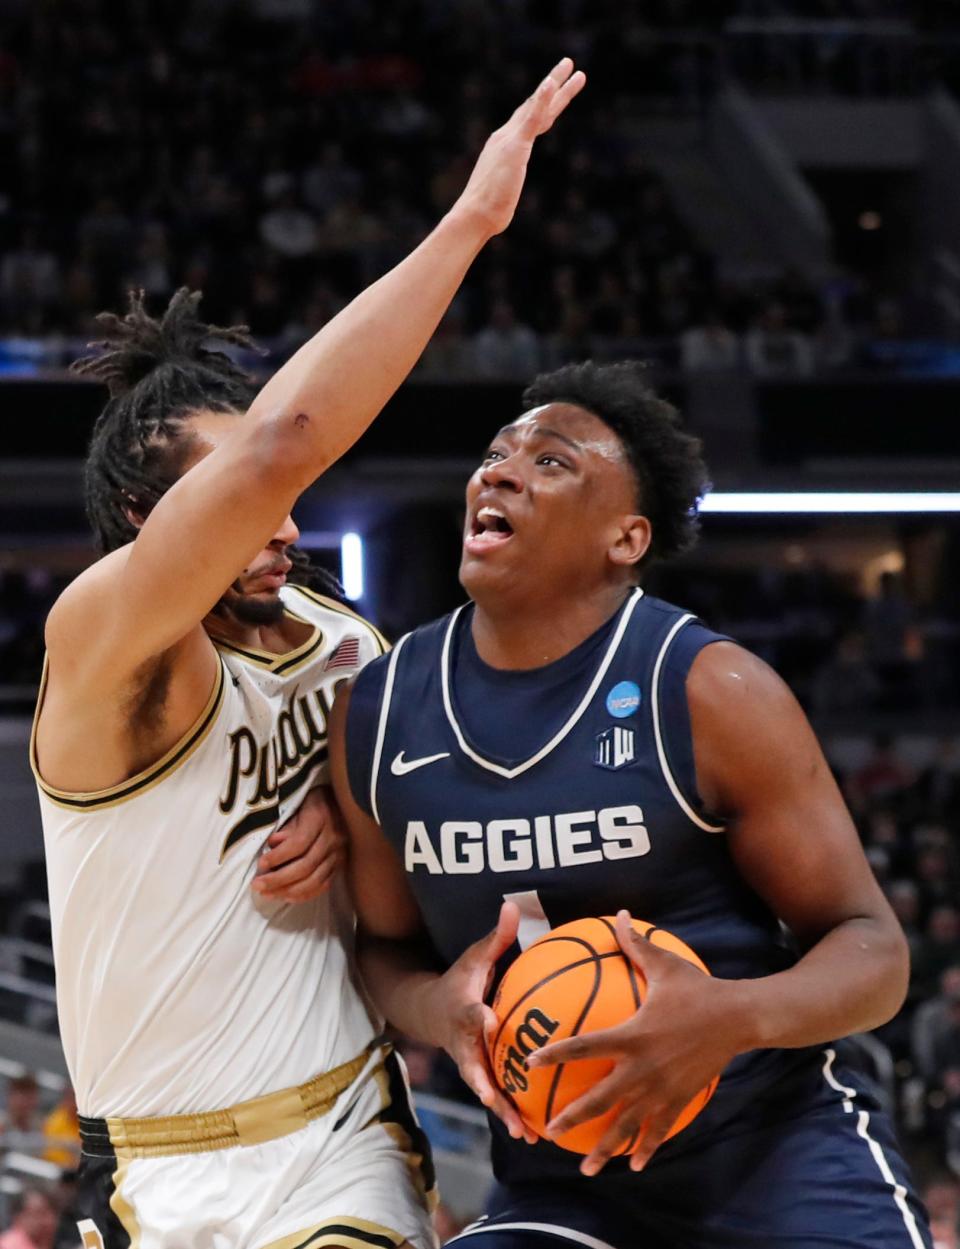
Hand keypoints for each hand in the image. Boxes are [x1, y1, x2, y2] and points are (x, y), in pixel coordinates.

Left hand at [252, 785, 345, 902]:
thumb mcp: (298, 805)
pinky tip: (287, 897)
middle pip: (306, 866)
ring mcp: (339, 853)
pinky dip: (305, 894)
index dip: (279, 856)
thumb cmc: (314, 801)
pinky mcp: (341, 864)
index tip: (261, 864)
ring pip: (314, 879)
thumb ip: (287, 826)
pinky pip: (323, 885)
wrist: (345, 801)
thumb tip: (273, 845)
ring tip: (268, 894)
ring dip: (288, 890)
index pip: (299, 843)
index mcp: (321, 818)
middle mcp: (334, 838)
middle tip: (257, 885)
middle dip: (279, 879)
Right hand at [426, 901, 537, 1143]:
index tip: (490, 1021)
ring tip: (526, 1132)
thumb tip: (513, 905)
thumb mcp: (475, 956)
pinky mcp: (478, 1076)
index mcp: (464, 1010)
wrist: (429, 1010)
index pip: (471, 1013)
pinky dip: (512, 1115)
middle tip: (498, 1101)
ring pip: (485, 1091)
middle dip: (486, 1084)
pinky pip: (496, 1097)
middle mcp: (465, 1042)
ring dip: (503, 1111)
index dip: (479, 1018)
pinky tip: (536, 1133)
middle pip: (474, 1065)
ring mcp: (469, 1063)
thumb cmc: (461, 980)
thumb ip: (497, 937)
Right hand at [453, 57, 585, 237]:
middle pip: (535, 105)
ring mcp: (511, 139)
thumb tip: (499, 208)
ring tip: (571, 68)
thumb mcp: (500, 196)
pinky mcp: (515, 146)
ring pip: (538, 105)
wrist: (475, 214)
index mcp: (505, 146)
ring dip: (554, 84)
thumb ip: (502, 192)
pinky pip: (532, 117)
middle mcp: (506, 136)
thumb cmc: (487, 210)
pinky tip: (551, 83)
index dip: (544, 103)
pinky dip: (542, 99)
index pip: (529, 119)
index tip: (556, 89)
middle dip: (553, 84)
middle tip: (569, 64)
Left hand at [527, 910, 745, 1175]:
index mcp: (633, 1035)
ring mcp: (662, 1088)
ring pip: (628, 1124)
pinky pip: (660, 1129)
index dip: (557, 1052)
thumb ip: (634, 943)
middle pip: (601, 1098)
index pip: (585, 1045)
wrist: (739, 1018)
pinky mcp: (681, 1099)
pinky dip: (646, 1147)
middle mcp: (643, 1067)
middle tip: (548, 1133)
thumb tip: (617, 914)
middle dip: (573, 1118)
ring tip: (586, 1168)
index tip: (532, 1062)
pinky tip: (634, 1164)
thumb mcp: (664, 964)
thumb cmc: (698, 988)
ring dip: (606, 1148)